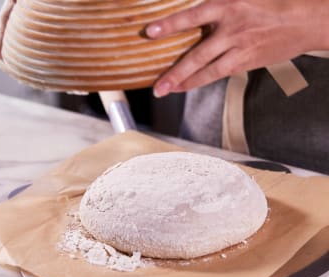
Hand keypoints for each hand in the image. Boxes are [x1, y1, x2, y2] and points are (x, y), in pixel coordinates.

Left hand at [146, 0, 328, 96]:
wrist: (304, 20)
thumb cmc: (271, 4)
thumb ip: (217, 7)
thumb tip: (195, 17)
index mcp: (228, 3)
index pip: (192, 16)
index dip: (170, 24)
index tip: (150, 32)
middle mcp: (232, 28)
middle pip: (197, 54)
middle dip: (174, 72)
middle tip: (157, 87)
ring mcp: (239, 48)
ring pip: (206, 70)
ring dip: (184, 83)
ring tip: (166, 91)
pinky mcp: (246, 62)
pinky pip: (218, 74)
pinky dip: (200, 80)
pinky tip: (187, 86)